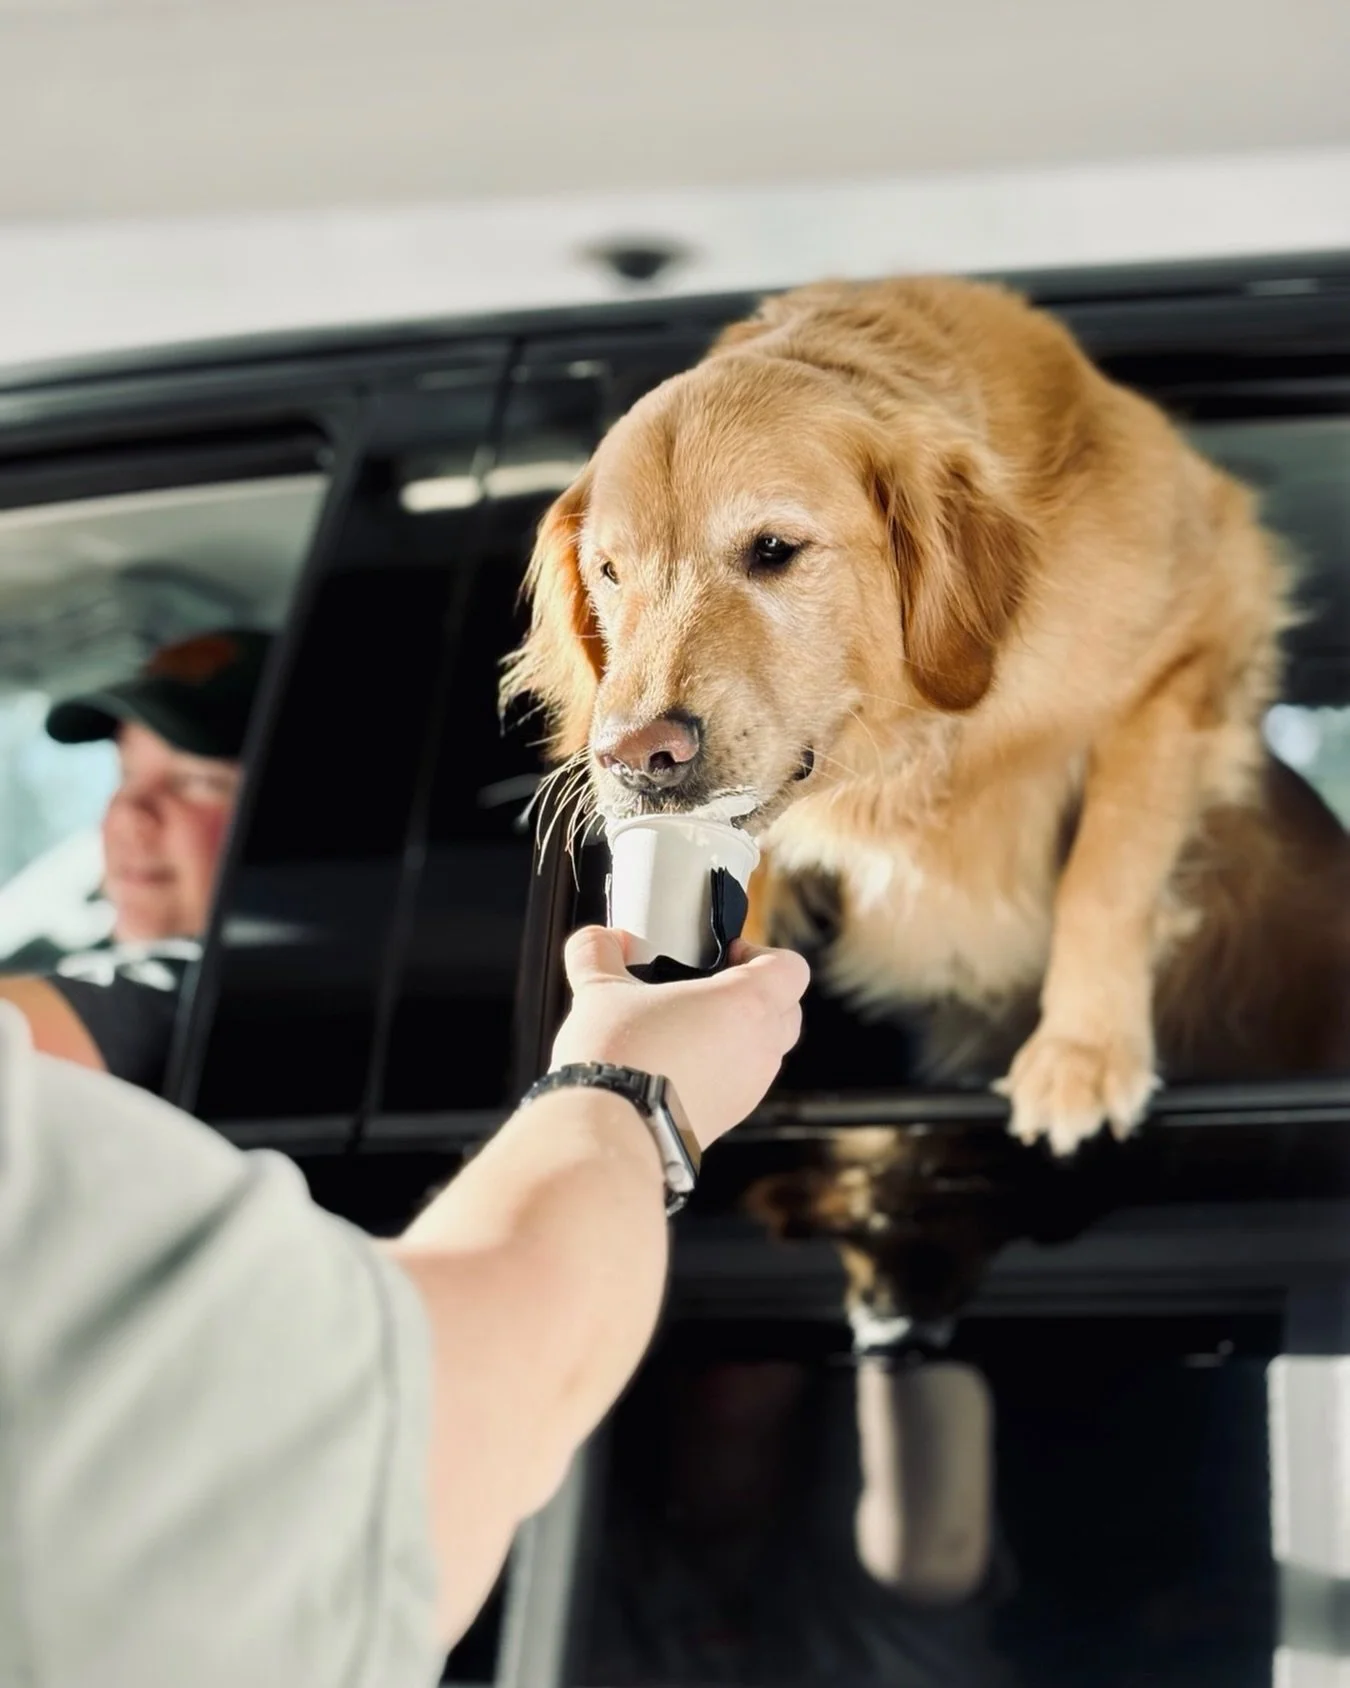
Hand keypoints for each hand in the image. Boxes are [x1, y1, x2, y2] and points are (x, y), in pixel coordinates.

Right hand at [550, 927, 809, 1147]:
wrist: (609, 1132)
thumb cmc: (618, 1059)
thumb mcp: (598, 989)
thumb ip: (598, 950)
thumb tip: (603, 940)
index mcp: (746, 1004)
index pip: (791, 968)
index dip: (764, 954)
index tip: (729, 954)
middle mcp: (759, 1047)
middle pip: (788, 1010)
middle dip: (759, 993)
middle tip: (713, 988)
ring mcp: (749, 1088)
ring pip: (767, 1050)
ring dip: (741, 1034)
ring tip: (690, 1028)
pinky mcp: (730, 1119)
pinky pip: (743, 1084)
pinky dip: (723, 1070)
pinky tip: (678, 1066)